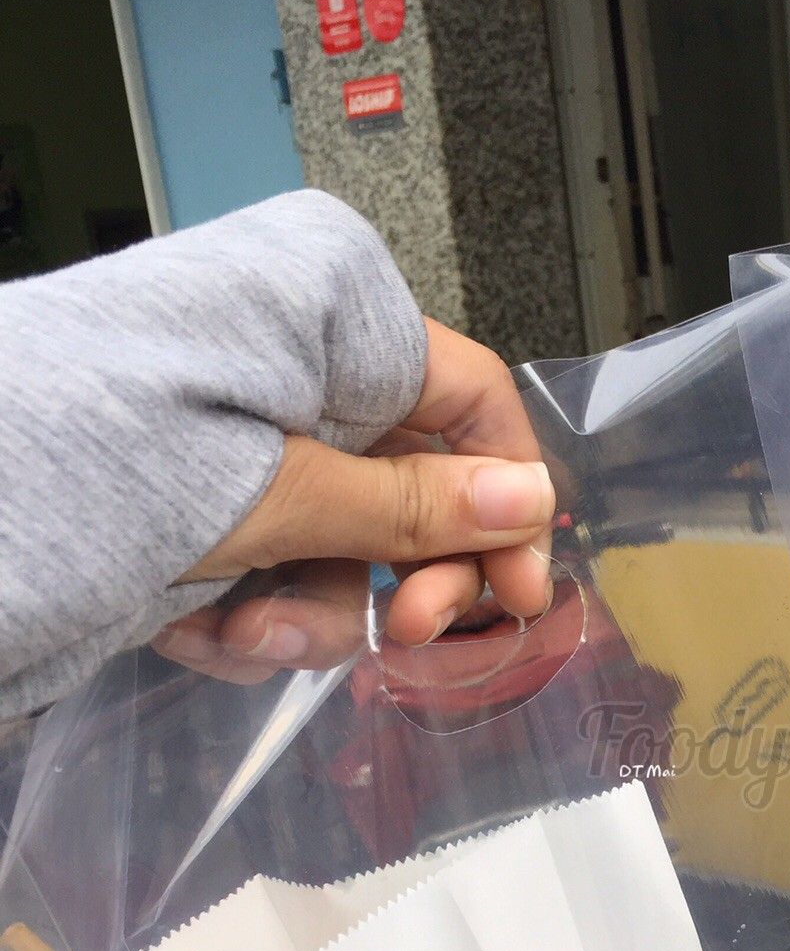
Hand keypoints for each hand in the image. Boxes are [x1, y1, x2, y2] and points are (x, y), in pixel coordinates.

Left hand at [152, 319, 553, 683]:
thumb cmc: (95, 469)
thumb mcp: (276, 497)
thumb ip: (410, 505)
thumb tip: (533, 499)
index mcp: (328, 313)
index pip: (472, 398)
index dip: (509, 499)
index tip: (518, 594)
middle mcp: (298, 363)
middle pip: (413, 484)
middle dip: (398, 579)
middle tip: (403, 636)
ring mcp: (245, 429)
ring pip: (338, 544)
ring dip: (303, 614)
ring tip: (237, 636)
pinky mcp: (201, 492)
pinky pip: (270, 562)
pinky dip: (240, 612)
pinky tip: (183, 630)